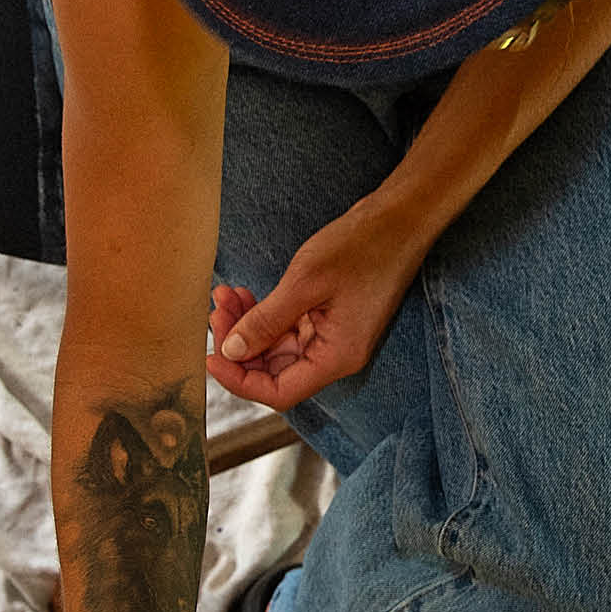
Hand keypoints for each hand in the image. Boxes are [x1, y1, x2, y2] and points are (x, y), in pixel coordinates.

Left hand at [207, 200, 423, 410]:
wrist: (399, 219)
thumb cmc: (361, 248)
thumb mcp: (305, 283)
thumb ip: (266, 321)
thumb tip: (232, 351)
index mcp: (337, 357)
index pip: (280, 392)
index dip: (241, 380)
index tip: (211, 356)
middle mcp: (335, 354)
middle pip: (275, 371)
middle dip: (240, 345)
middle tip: (217, 311)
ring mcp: (333, 335)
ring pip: (277, 347)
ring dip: (248, 325)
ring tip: (226, 296)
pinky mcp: (329, 317)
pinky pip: (288, 328)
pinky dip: (264, 314)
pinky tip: (245, 295)